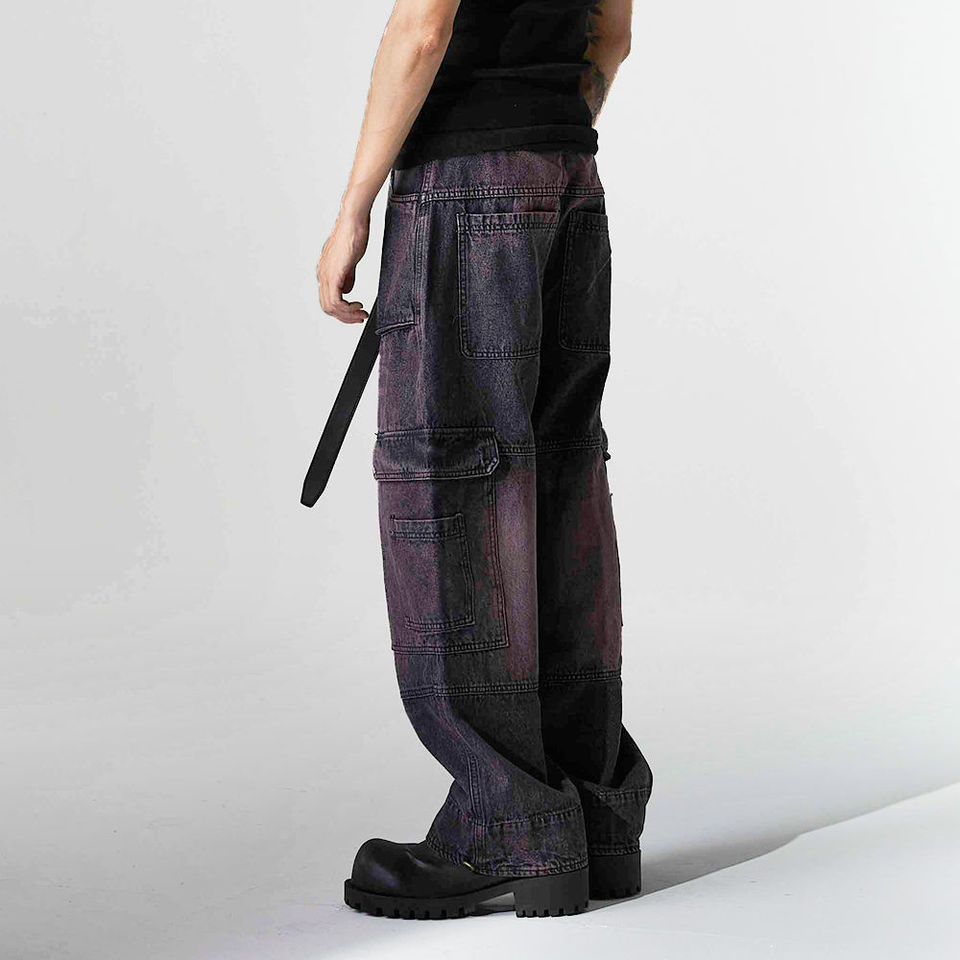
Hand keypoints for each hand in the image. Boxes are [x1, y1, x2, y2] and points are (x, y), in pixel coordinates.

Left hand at [316, 209, 370, 323]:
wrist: (352, 221)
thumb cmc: (353, 234)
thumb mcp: (350, 261)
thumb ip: (347, 277)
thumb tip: (347, 291)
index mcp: (325, 271)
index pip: (328, 299)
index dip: (342, 310)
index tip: (357, 311)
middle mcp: (322, 274)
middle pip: (327, 307)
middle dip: (345, 316)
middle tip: (360, 317)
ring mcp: (326, 275)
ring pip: (331, 307)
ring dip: (348, 315)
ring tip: (361, 313)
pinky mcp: (334, 274)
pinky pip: (336, 301)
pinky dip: (348, 309)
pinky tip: (358, 305)